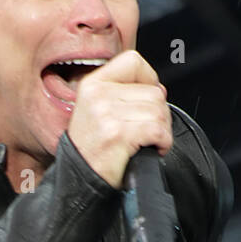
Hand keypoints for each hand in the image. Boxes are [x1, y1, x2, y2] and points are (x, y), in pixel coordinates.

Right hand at [66, 49, 172, 189]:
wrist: (77, 180)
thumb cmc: (90, 150)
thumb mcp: (96, 111)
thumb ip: (122, 93)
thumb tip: (158, 89)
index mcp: (92, 84)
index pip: (132, 61)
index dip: (149, 77)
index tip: (148, 97)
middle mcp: (98, 95)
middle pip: (153, 91)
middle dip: (160, 113)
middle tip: (151, 130)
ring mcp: (106, 114)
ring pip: (158, 111)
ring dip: (162, 130)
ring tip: (150, 141)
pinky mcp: (118, 134)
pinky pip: (157, 130)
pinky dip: (163, 142)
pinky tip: (153, 149)